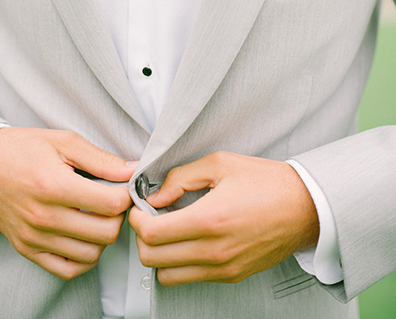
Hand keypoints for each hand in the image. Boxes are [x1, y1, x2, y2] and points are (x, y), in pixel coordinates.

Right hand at [0, 127, 136, 279]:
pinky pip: (67, 269)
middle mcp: (43, 216)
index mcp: (54, 185)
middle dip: (118, 216)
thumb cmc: (23, 148)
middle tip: (112, 200)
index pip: (111, 204)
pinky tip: (84, 236)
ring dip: (103, 237)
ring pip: (91, 254)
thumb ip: (101, 159)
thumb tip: (133, 171)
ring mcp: (34, 237)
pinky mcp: (27, 249)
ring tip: (98, 216)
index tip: (125, 186)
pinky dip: (84, 258)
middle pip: (106, 233)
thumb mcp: (64, 141)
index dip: (127, 195)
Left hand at [129, 151, 318, 285]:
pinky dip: (178, 263)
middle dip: (142, 236)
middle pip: (152, 259)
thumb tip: (154, 195)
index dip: (136, 219)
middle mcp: (215, 250)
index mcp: (210, 219)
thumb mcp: (220, 163)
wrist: (305, 207)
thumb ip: (180, 177)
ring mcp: (224, 268)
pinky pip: (190, 278)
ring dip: (158, 254)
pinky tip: (187, 239)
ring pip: (167, 275)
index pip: (151, 233)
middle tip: (149, 217)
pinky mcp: (232, 276)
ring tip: (167, 230)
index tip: (139, 207)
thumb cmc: (266, 181)